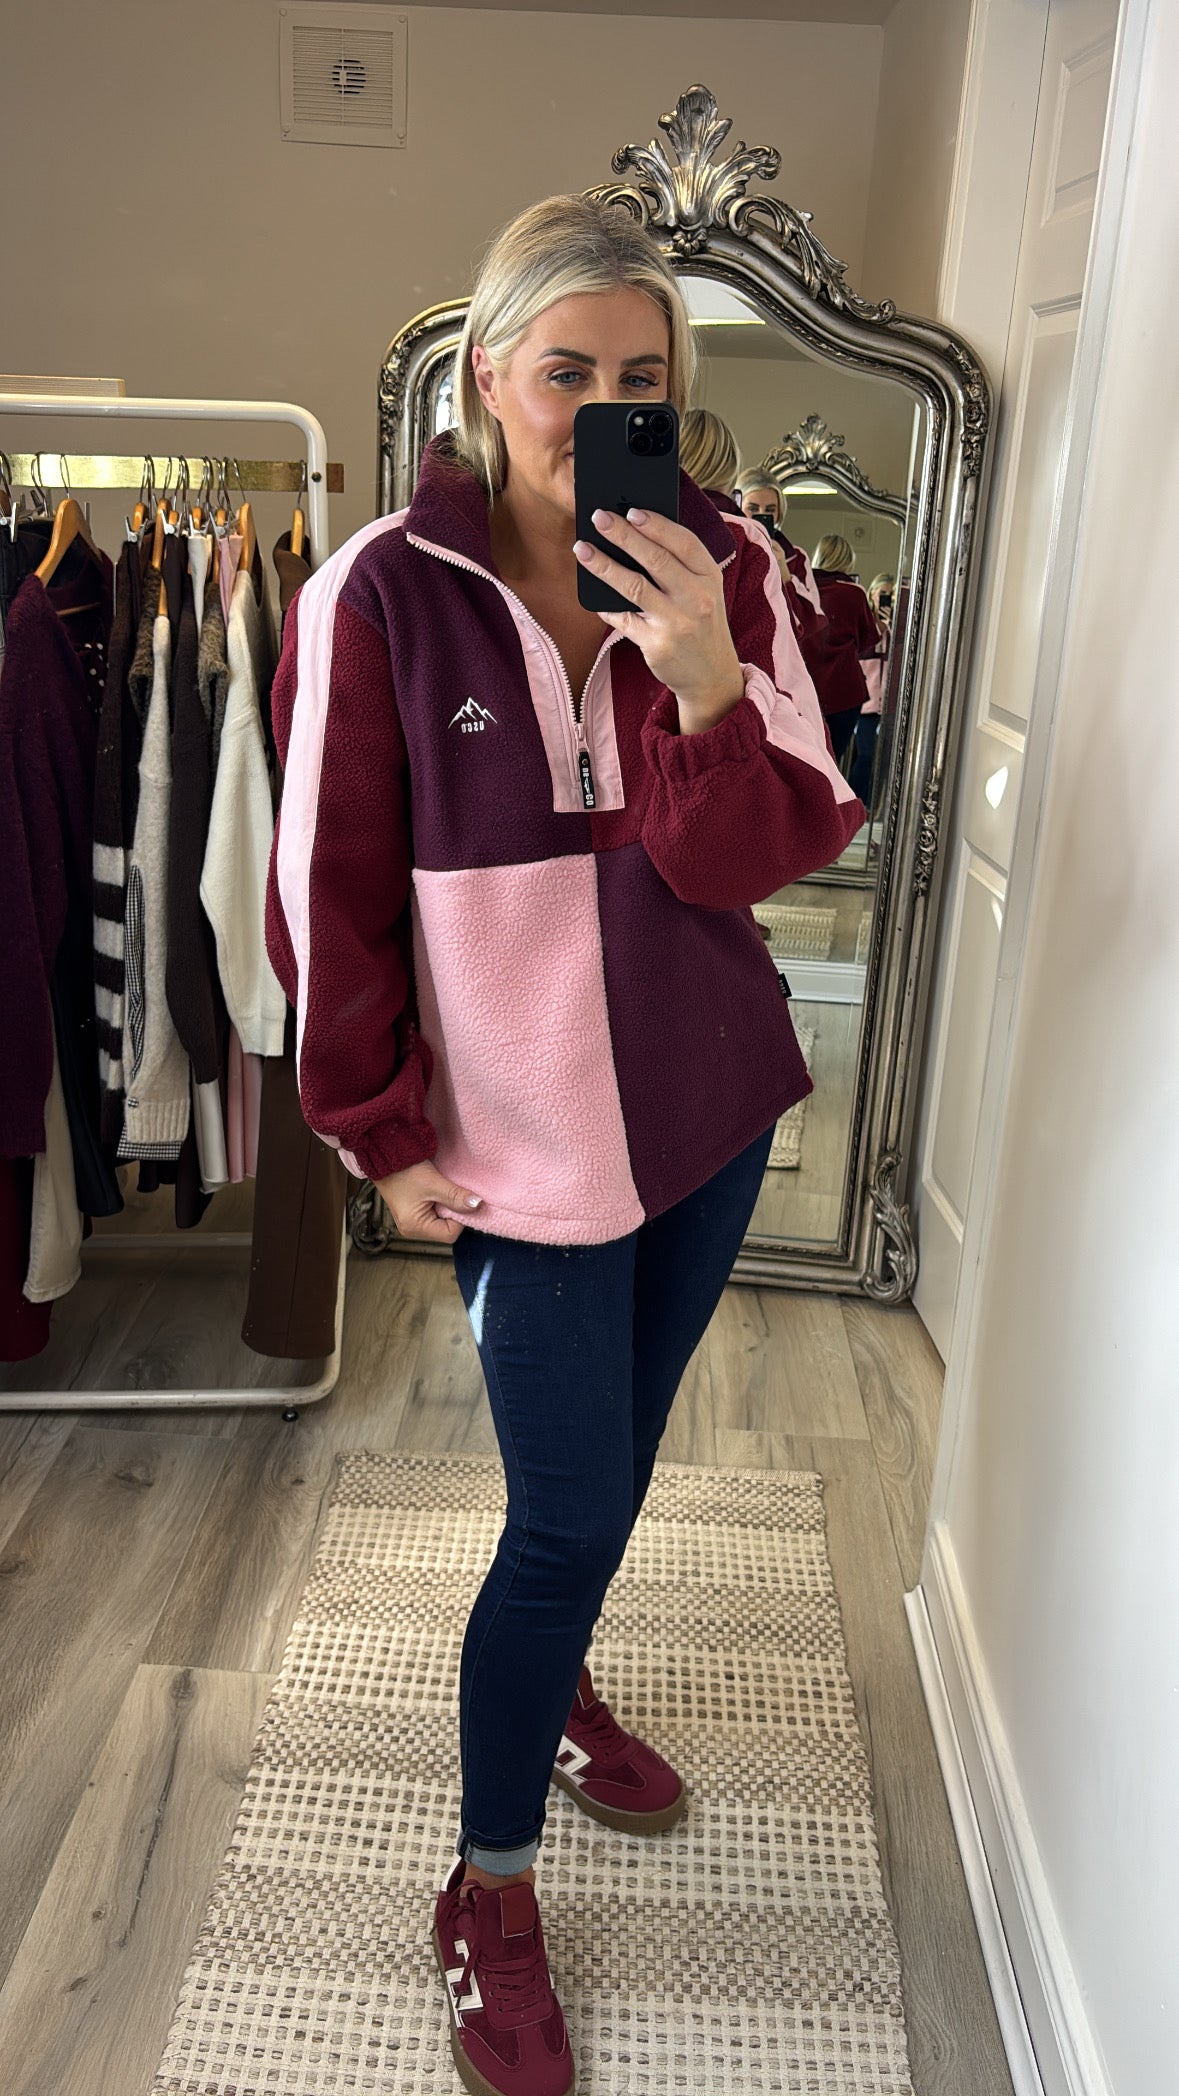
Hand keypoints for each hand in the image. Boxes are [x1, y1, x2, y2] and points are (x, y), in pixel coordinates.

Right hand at [374, 1159, 481, 1242]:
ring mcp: (412, 1220)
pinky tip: (438, 1190)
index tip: (461, 1200)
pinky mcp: (414, 1211)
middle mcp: (412, 1229)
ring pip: (441, 1220)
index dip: (460, 1218)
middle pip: (446, 1229)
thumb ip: (456, 1196)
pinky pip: (434, 1212)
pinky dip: (441, 1202)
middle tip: (452, 1193)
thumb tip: (477, 1205)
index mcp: (415, 1227)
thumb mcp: (434, 1183)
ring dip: (447, 1205)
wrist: (385, 1155)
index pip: (450, 1234)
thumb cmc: (404, 1170)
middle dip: (454, 1212)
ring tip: (442, 1189)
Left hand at [574, 507, 744, 733]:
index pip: (684, 543)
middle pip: (656, 560)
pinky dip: (606, 608)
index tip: (632, 511)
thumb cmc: (701, 623)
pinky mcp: (657, 644)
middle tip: (599, 518)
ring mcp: (677, 623)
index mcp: (710, 577)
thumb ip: (682, 566)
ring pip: (633, 586)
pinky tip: (593, 597)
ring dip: (604, 565)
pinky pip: (623, 619)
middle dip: (623, 535)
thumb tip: (637, 534)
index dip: (657, 525)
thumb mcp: (705, 590)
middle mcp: (696, 598)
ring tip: (582, 549)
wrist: (711, 675)